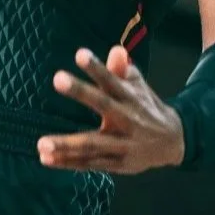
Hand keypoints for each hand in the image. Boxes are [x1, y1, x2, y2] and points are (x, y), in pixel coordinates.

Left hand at [38, 46, 185, 173]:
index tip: (79, 54)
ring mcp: (123, 145)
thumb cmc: (145, 107)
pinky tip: (46, 159)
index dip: (97, 67)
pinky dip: (68, 162)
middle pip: (103, 104)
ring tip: (41, 144)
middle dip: (80, 92)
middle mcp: (127, 119)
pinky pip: (90, 164)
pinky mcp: (118, 164)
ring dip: (66, 144)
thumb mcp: (138, 86)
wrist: (172, 141)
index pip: (113, 79)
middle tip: (57, 78)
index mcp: (131, 97)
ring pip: (92, 144)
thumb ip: (123, 69)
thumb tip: (115, 50)